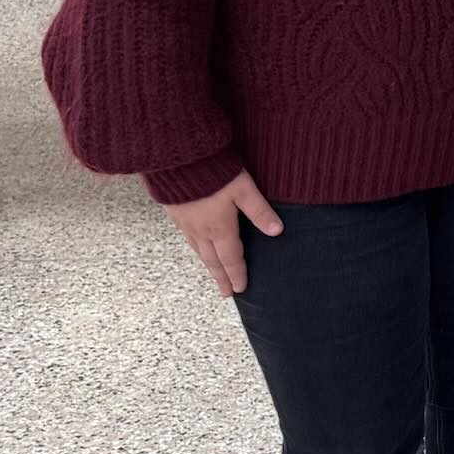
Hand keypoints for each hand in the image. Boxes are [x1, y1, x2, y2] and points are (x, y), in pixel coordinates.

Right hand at [160, 171, 283, 296]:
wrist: (179, 160)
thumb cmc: (214, 172)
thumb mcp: (244, 189)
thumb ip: (260, 211)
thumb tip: (277, 231)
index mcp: (220, 228)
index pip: (231, 258)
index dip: (237, 274)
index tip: (241, 289)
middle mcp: (200, 230)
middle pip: (213, 260)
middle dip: (221, 277)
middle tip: (226, 293)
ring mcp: (185, 223)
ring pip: (198, 251)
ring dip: (208, 265)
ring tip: (214, 274)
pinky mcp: (175, 214)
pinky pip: (188, 239)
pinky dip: (196, 250)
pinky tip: (198, 247)